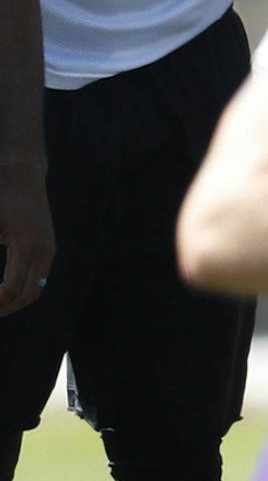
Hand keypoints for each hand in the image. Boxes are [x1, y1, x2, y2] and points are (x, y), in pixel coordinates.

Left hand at [0, 154, 53, 316]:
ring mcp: (48, 249)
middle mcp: (43, 250)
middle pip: (28, 294)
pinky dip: (22, 289)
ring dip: (15, 301)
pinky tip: (3, 291)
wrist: (22, 172)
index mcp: (26, 245)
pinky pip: (38, 277)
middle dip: (5, 308)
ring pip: (36, 288)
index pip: (10, 288)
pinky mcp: (48, 246)